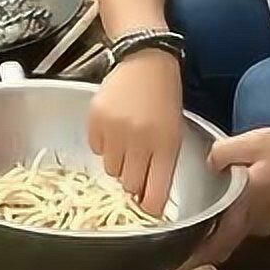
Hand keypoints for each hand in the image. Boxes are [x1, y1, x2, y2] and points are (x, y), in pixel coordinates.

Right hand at [87, 50, 182, 215]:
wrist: (146, 61)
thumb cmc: (164, 98)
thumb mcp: (174, 132)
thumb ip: (162, 164)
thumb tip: (146, 197)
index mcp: (166, 146)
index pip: (154, 194)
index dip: (149, 208)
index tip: (146, 208)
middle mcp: (140, 141)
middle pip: (128, 185)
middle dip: (133, 180)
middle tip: (137, 163)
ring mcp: (116, 130)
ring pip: (110, 169)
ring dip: (117, 161)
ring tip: (126, 140)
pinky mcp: (96, 120)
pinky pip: (95, 149)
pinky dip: (103, 144)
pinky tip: (114, 127)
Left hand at [180, 128, 269, 269]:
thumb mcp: (256, 142)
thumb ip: (224, 152)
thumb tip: (207, 162)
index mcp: (243, 207)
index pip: (214, 246)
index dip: (193, 256)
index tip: (174, 257)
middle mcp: (252, 223)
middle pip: (220, 244)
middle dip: (199, 245)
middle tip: (179, 235)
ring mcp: (263, 224)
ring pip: (232, 232)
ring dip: (216, 227)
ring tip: (199, 210)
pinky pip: (245, 222)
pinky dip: (232, 217)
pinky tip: (228, 197)